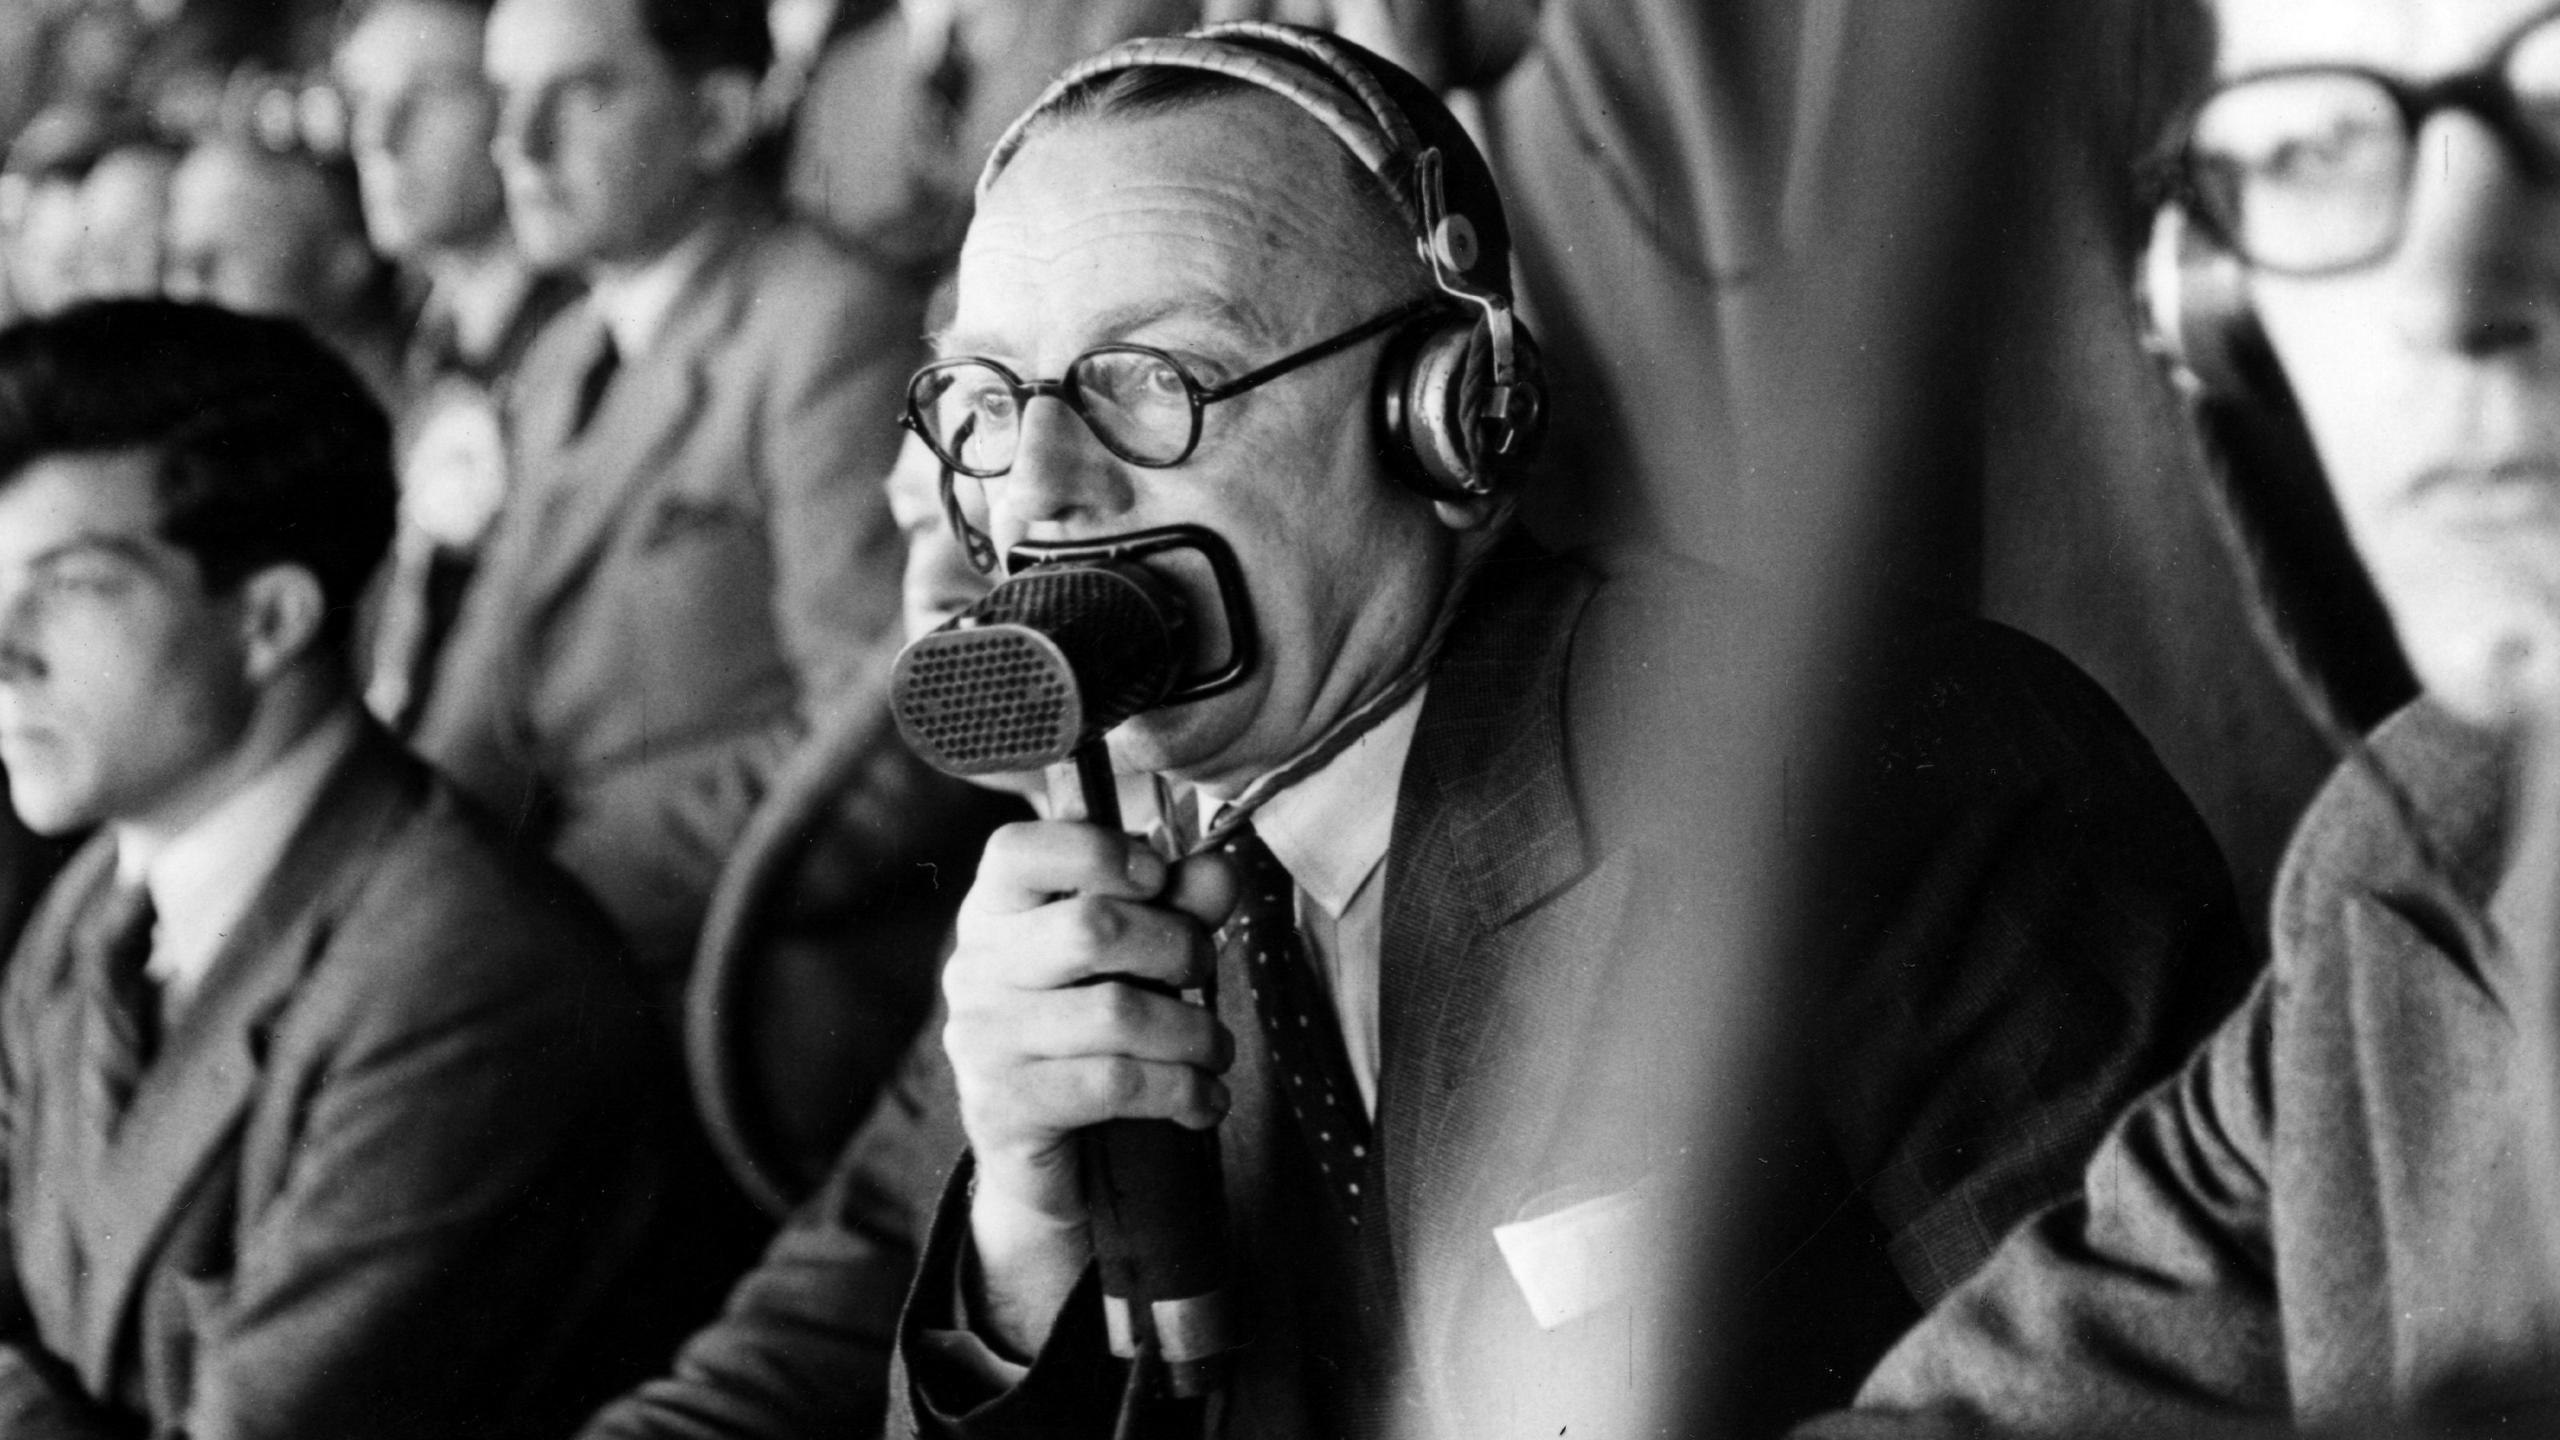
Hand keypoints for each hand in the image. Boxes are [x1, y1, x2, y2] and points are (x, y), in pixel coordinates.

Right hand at [942, 820, 1238, 1346]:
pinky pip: (1115, 1083)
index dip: (1096, 850)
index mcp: (995, 910)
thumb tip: (1218, 871)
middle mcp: (974, 966)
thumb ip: (1176, 906)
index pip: (1016, 849)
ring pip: (1117, 1013)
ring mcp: (982, 1039)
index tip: (1156, 876)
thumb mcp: (1137, 958)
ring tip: (1216, 1050)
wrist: (1051, 1158)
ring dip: (1194, 1033)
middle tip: (1203, 971)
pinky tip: (1205, 1100)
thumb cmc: (1095, 1033)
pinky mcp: (1004, 1106)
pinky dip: (1182, 1091)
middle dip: (1178, 946)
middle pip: (1092, 927)